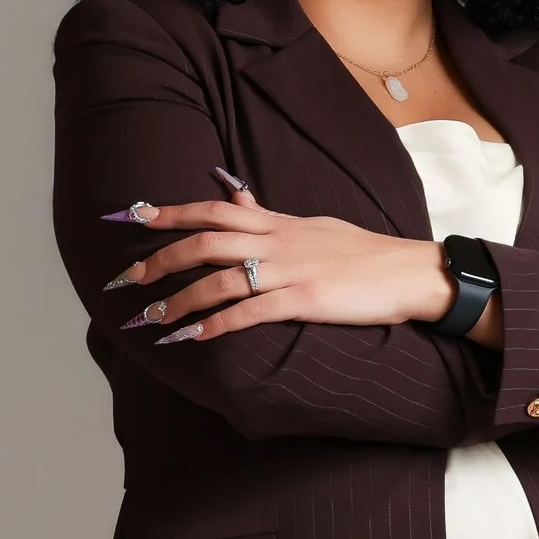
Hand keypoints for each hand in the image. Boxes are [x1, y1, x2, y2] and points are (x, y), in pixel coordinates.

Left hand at [101, 170, 456, 341]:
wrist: (408, 271)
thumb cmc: (363, 253)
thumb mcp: (313, 226)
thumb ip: (271, 217)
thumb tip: (238, 201)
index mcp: (278, 224)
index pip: (214, 210)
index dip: (172, 213)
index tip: (136, 216)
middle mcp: (277, 242)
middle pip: (206, 242)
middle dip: (162, 260)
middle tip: (130, 279)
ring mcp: (290, 270)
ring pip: (221, 280)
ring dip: (181, 300)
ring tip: (153, 318)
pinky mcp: (304, 299)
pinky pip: (251, 312)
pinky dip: (218, 324)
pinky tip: (195, 337)